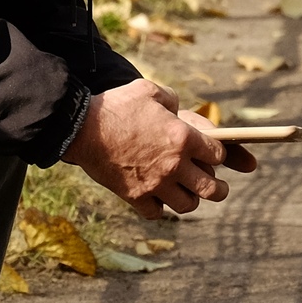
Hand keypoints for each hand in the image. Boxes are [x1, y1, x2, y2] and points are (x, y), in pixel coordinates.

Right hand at [65, 78, 258, 219]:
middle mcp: (174, 165)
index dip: (218, 154)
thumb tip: (177, 109)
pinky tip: (158, 198)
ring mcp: (156, 184)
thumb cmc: (116, 106)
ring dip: (191, 199)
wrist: (82, 128)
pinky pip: (157, 212)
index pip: (218, 154)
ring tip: (188, 194)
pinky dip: (160, 208)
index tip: (213, 155)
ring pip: (188, 205)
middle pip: (211, 188)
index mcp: (183, 137)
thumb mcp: (148, 90)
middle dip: (219, 189)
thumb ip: (170, 99)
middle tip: (218, 188)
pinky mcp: (135, 196)